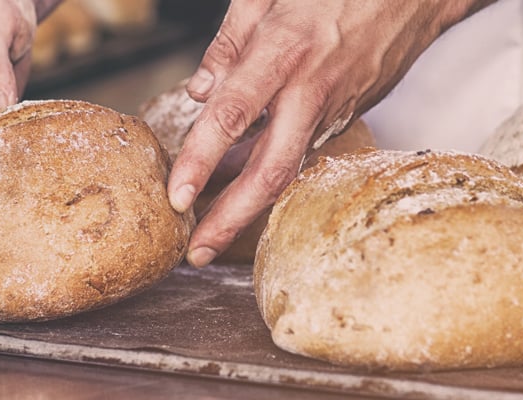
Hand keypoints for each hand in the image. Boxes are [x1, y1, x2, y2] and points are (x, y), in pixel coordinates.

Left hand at [168, 0, 482, 265]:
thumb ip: (229, 41)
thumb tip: (199, 92)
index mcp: (286, 49)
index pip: (234, 114)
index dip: (203, 159)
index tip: (177, 196)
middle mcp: (311, 89)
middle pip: (271, 169)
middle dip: (231, 217)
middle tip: (198, 253)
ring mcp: (333, 108)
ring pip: (287, 168)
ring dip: (247, 204)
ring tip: (208, 234)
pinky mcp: (345, 114)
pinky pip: (299, 150)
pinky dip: (267, 170)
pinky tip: (236, 181)